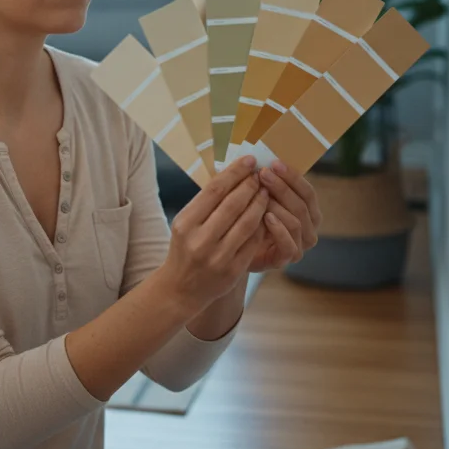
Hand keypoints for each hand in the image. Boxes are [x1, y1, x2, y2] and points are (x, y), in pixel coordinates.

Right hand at [160, 156, 269, 311]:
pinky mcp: (232, 270)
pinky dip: (262, 226)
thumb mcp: (186, 223)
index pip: (214, 191)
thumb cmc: (185, 248)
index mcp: (186, 223)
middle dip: (250, 186)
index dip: (235, 173)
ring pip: (247, 223)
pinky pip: (253, 242)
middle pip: (233, 204)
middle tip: (260, 174)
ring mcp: (217, 257)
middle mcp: (200, 240)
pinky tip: (267, 214)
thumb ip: (206, 202)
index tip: (249, 160)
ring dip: (260, 204)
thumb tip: (232, 172)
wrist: (181, 288)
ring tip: (265, 191)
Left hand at [248, 159, 322, 271]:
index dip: (293, 177)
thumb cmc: (248, 219)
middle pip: (303, 205)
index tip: (274, 163)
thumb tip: (259, 158)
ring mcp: (299, 246)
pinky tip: (266, 217)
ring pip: (296, 223)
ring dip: (278, 205)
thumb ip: (265, 182)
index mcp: (308, 212)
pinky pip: (288, 245)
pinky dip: (278, 230)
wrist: (234, 250)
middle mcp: (308, 229)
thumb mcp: (258, 198)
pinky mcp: (285, 259)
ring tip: (261, 194)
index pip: (308, 192)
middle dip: (283, 187)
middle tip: (263, 174)